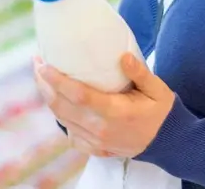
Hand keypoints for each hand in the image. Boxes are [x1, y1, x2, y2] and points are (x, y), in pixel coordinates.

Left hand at [33, 53, 175, 158]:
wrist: (167, 142)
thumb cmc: (161, 112)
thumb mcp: (157, 89)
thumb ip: (140, 72)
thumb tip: (122, 55)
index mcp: (115, 112)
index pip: (77, 95)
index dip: (57, 80)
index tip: (44, 65)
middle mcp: (100, 128)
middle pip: (62, 107)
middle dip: (44, 85)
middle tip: (37, 64)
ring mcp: (96, 141)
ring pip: (62, 119)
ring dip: (48, 98)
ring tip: (42, 78)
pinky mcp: (95, 147)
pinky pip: (70, 132)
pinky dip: (60, 117)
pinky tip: (59, 102)